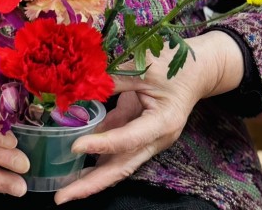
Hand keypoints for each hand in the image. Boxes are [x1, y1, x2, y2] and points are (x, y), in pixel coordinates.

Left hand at [54, 31, 243, 204]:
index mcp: (162, 124)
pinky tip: (75, 154)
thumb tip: (83, 82)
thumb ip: (115, 77)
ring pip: (117, 161)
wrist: (199, 68)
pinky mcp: (138, 127)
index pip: (128, 139)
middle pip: (121, 167)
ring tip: (65, 187)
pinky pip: (115, 143)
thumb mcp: (146, 66)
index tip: (75, 147)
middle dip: (92, 184)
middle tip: (62, 197)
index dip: (102, 144)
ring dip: (92, 174)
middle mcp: (155, 138)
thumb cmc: (177, 64)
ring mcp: (147, 137)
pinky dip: (96, 149)